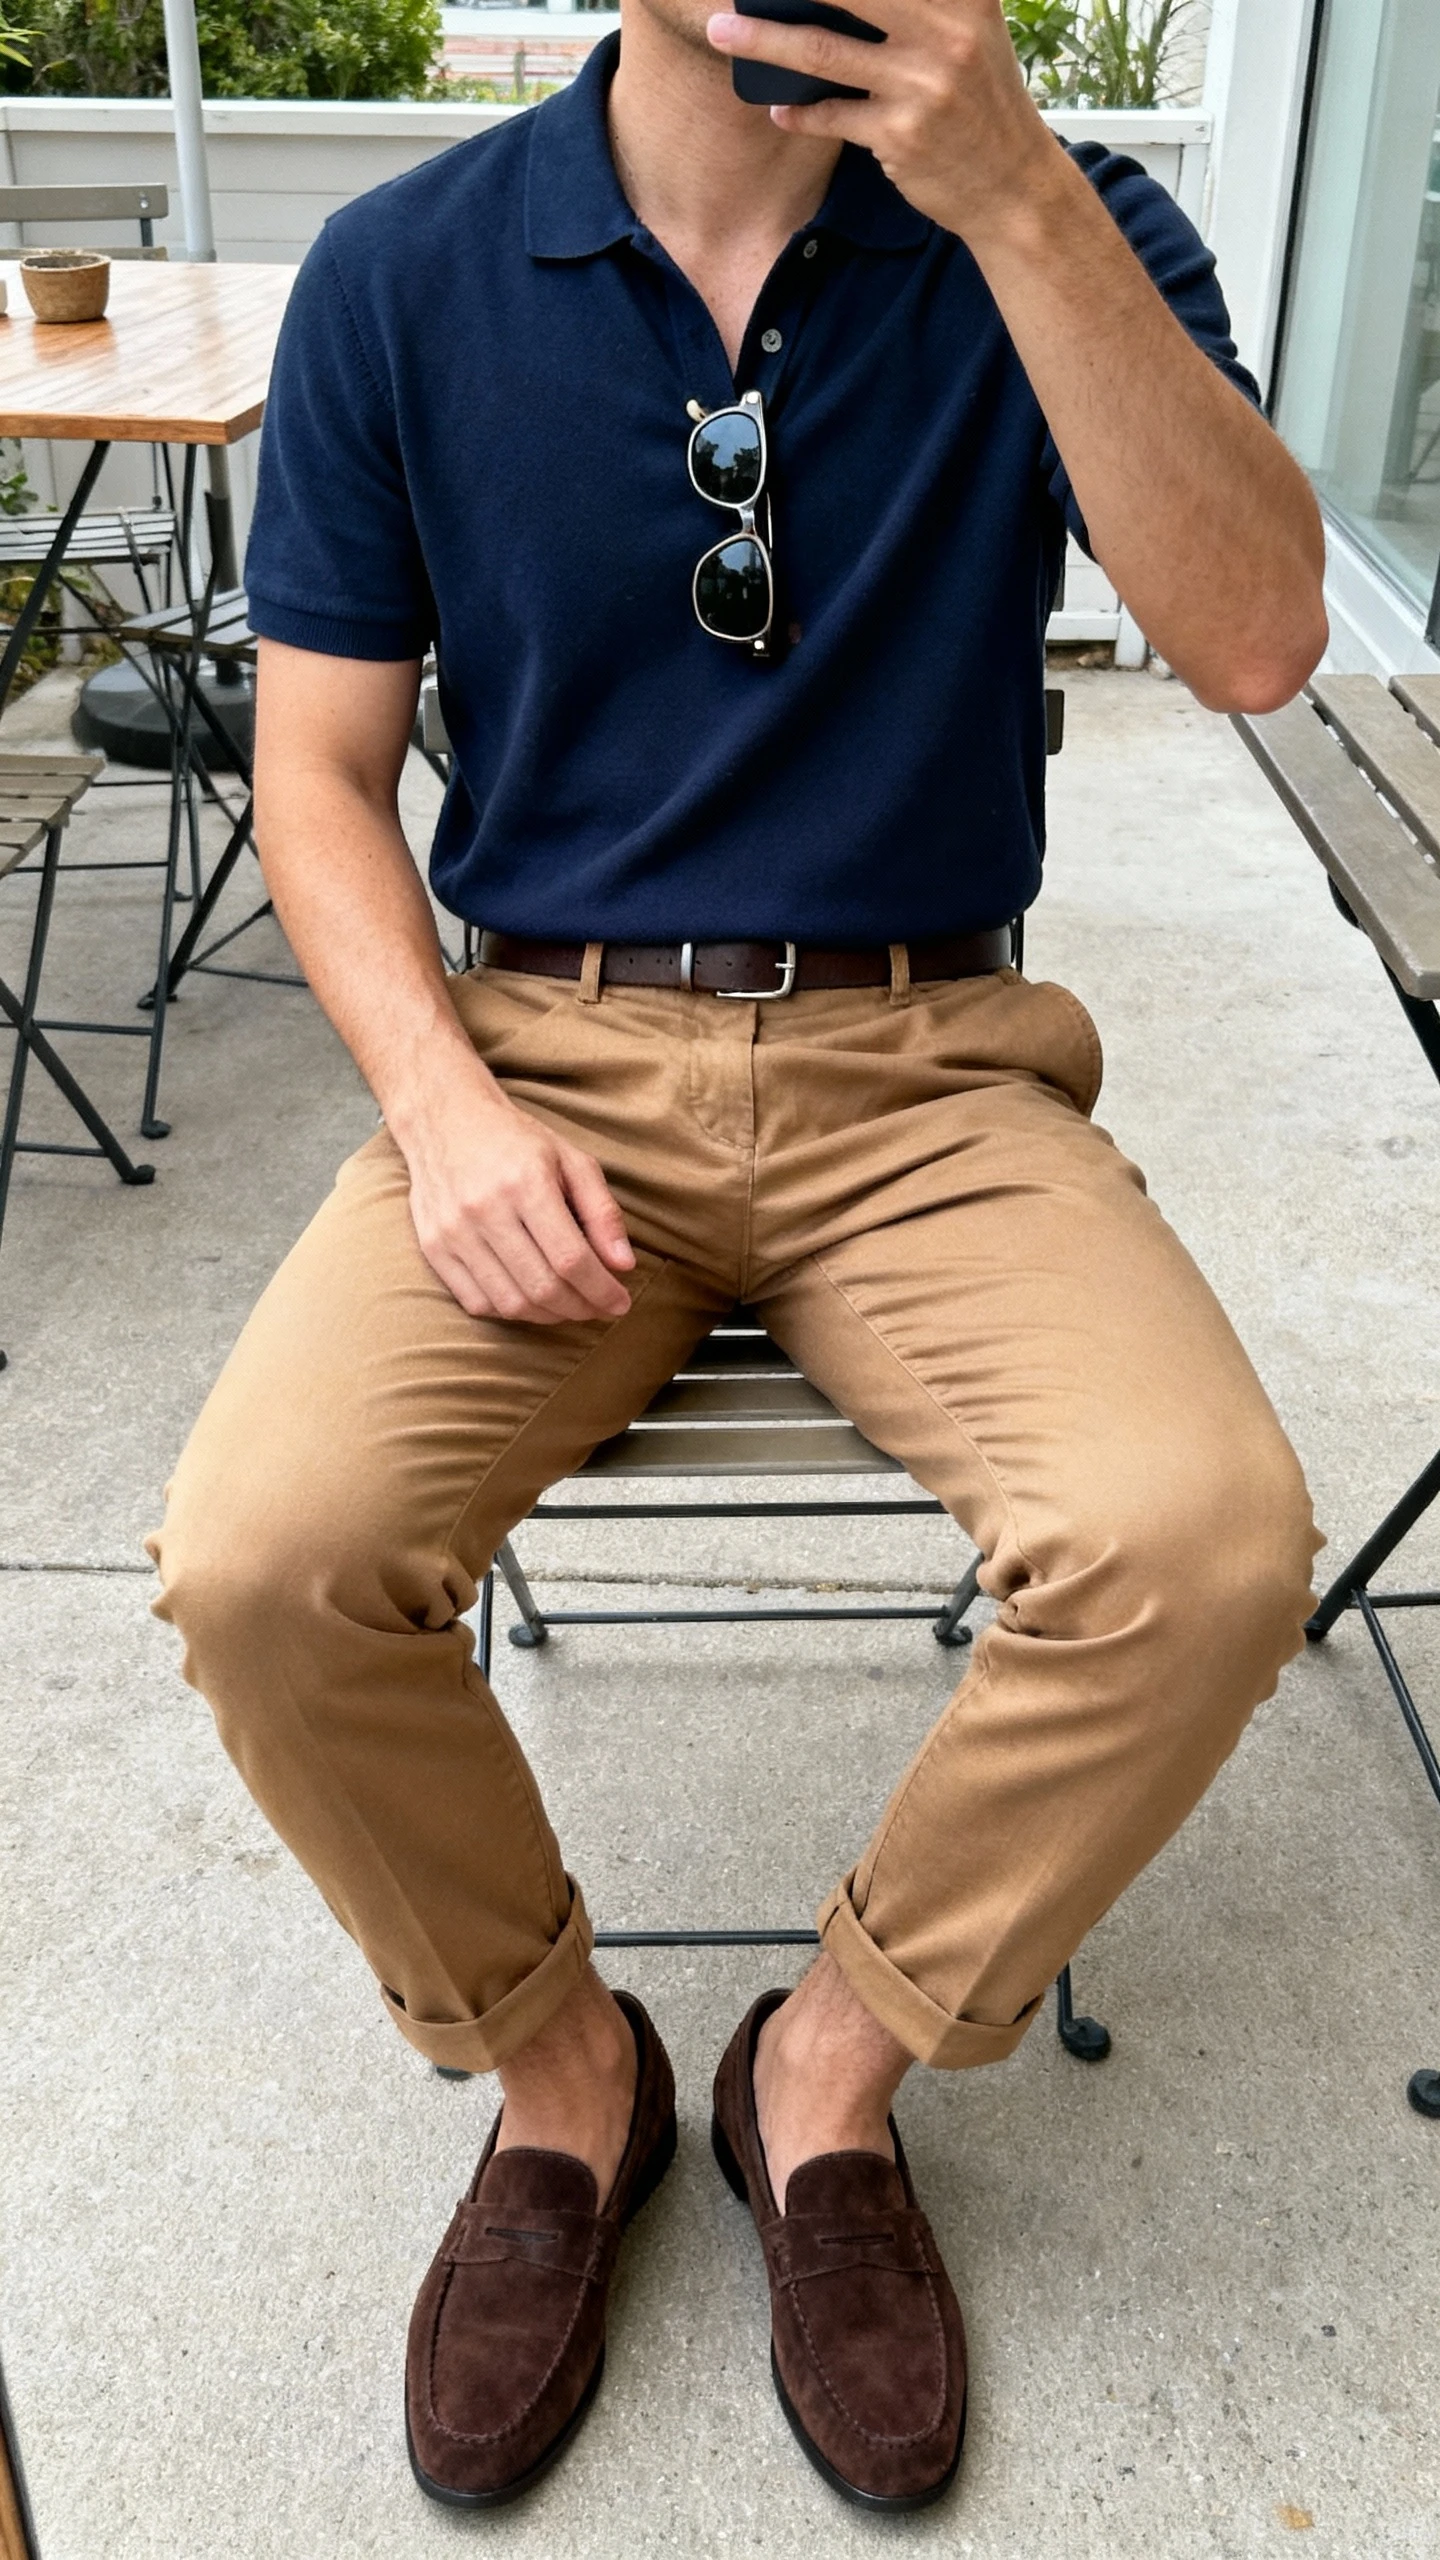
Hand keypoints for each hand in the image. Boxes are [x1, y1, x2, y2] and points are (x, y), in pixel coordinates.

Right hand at [400, 1082, 635, 1324]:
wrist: (444, 1120)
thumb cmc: (517, 1141)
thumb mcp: (571, 1161)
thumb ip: (602, 1212)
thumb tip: (623, 1265)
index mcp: (526, 1182)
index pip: (571, 1259)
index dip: (602, 1290)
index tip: (620, 1303)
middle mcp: (485, 1209)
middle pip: (542, 1286)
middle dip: (581, 1308)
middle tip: (599, 1308)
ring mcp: (454, 1231)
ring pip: (510, 1302)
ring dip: (548, 1316)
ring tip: (569, 1306)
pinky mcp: (433, 1247)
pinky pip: (476, 1302)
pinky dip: (511, 1311)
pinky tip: (531, 1300)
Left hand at [706, 0, 1057, 247]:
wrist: (1013, 184)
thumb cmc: (980, 101)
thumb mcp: (969, 29)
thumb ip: (917, 5)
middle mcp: (945, 29)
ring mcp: (921, 83)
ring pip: (821, 51)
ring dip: (763, 41)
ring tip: (722, 32)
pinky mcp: (900, 133)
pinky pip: (831, 115)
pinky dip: (798, 113)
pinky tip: (778, 110)